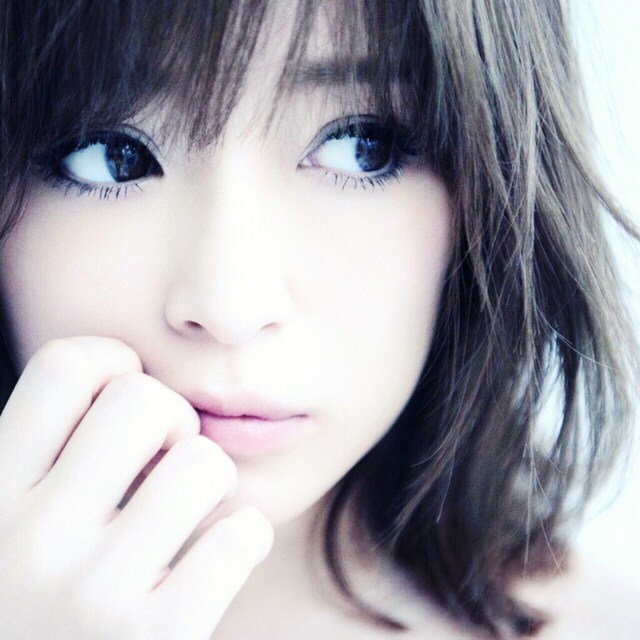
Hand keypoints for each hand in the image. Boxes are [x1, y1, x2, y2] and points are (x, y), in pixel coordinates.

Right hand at [0, 337, 272, 638]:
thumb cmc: (35, 601)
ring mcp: (93, 591)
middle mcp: (30, 539)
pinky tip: (220, 555)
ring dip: (214, 479)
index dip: (112, 363)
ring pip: (201, 461)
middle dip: (173, 417)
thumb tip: (128, 375)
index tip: (128, 406)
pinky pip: (238, 538)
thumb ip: (46, 457)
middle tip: (169, 459)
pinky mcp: (156, 638)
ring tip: (195, 511)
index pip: (64, 365)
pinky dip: (246, 536)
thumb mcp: (8, 525)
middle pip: (143, 399)